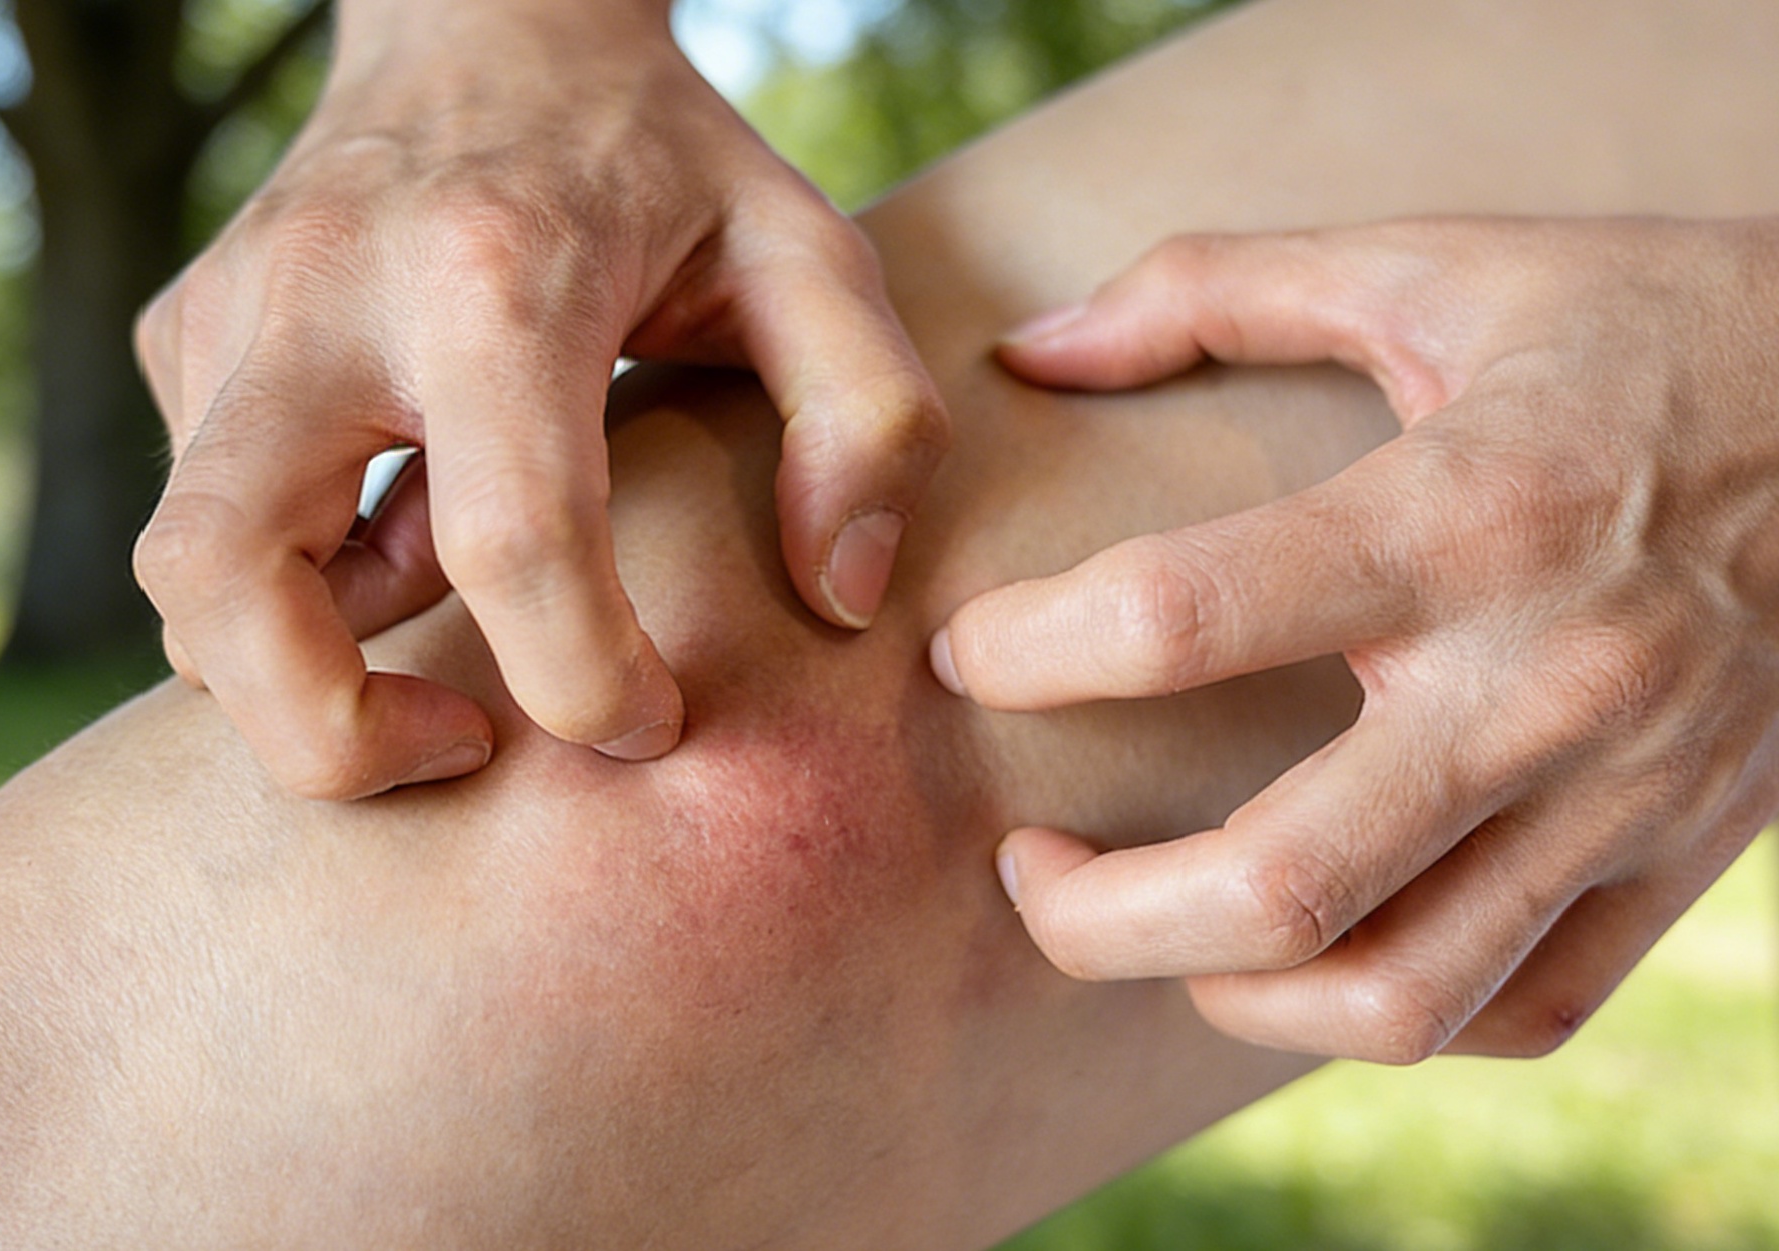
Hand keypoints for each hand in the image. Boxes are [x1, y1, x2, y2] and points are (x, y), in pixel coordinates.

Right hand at [133, 0, 946, 798]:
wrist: (482, 18)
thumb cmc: (657, 158)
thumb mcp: (806, 254)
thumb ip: (868, 418)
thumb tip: (838, 598)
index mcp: (498, 277)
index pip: (512, 538)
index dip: (584, 680)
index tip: (645, 722)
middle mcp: (325, 293)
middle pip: (220, 576)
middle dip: (324, 733)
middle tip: (455, 748)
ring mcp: (229, 313)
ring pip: (182, 573)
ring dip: (298, 667)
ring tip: (440, 639)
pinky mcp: (187, 338)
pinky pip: (208, 519)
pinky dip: (292, 583)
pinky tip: (402, 533)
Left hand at [934, 217, 1778, 1061]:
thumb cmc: (1649, 327)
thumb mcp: (1441, 263)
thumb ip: (1217, 285)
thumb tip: (1028, 346)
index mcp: (1467, 516)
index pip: (1186, 616)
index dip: (1032, 650)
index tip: (971, 653)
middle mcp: (1543, 683)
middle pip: (1276, 885)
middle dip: (1091, 914)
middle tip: (1021, 864)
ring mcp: (1622, 798)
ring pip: (1393, 997)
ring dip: (1222, 994)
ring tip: (1144, 925)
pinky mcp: (1679, 861)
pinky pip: (1514, 1009)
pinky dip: (1384, 1010)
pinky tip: (1311, 943)